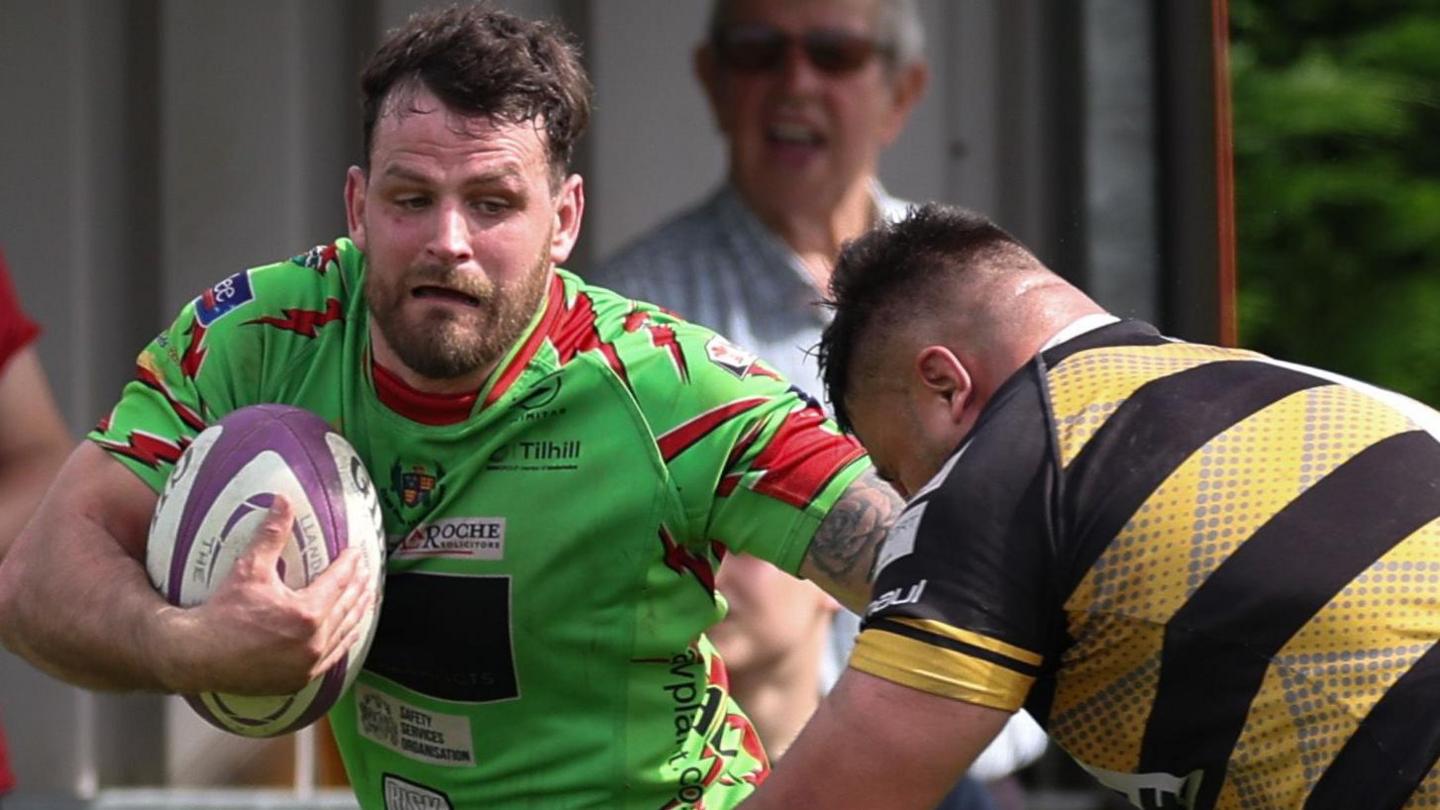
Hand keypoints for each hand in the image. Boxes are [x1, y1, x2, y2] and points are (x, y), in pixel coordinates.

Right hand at [153, 495, 375, 694]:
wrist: (198, 655)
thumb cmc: (223, 612)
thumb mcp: (249, 569)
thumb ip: (271, 534)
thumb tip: (283, 499)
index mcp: (307, 613)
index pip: (339, 581)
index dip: (350, 564)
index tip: (356, 551)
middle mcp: (314, 641)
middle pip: (348, 606)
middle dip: (360, 585)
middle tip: (367, 569)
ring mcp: (309, 664)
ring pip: (346, 632)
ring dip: (359, 612)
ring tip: (368, 596)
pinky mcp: (301, 679)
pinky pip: (335, 657)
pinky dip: (347, 639)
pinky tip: (352, 630)